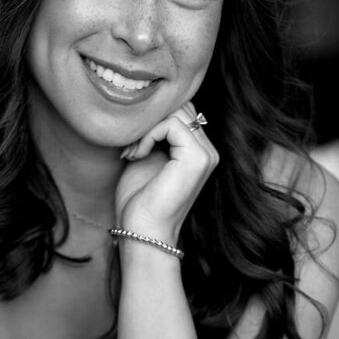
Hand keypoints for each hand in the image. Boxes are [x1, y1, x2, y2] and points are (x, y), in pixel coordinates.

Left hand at [115, 100, 217, 241]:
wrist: (142, 232)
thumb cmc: (139, 200)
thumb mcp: (146, 156)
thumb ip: (154, 132)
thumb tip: (146, 109)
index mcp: (198, 151)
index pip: (181, 111)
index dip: (154, 119)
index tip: (131, 145)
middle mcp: (208, 151)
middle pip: (181, 107)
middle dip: (151, 120)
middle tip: (130, 146)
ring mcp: (206, 154)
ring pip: (177, 112)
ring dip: (148, 127)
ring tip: (133, 151)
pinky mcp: (198, 158)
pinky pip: (171, 124)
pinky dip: (148, 135)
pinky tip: (138, 155)